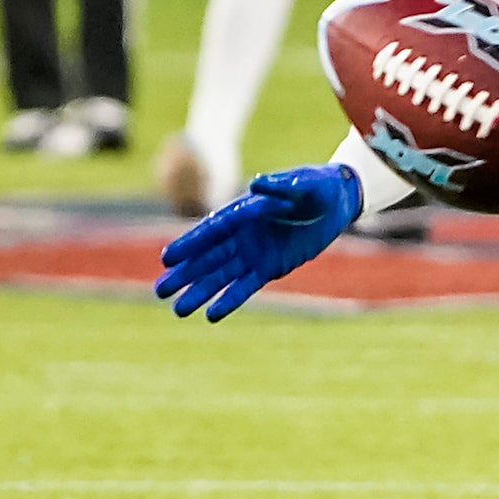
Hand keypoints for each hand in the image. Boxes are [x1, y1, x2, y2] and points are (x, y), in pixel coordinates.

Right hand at [153, 163, 361, 320]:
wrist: (338, 200)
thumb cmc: (317, 186)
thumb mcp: (302, 184)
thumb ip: (280, 187)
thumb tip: (256, 184)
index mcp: (244, 211)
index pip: (212, 230)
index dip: (189, 243)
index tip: (167, 258)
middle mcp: (243, 234)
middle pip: (208, 256)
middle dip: (185, 273)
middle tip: (160, 290)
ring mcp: (254, 252)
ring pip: (221, 275)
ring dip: (200, 291)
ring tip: (178, 310)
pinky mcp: (270, 267)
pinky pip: (245, 286)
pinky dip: (230, 299)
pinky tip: (211, 315)